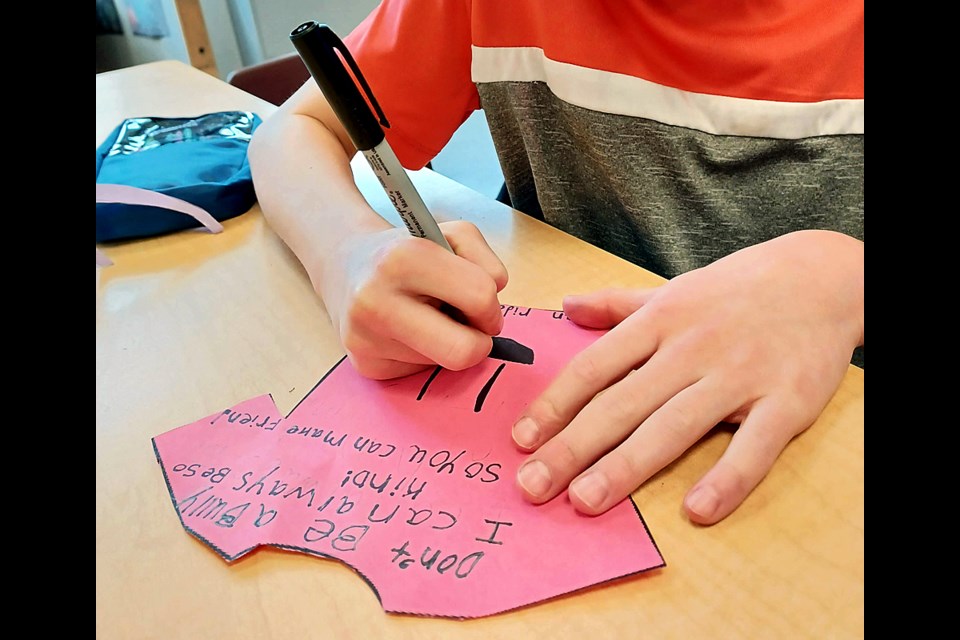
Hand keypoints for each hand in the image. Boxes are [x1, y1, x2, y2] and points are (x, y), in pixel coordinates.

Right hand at [319, 220, 507, 379]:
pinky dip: (425, 354)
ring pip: (443, 365)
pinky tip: (408, 332)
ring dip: (447, 344)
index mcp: (402, 258)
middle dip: (478, 342)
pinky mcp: (366, 366)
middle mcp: (375, 300)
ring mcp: (366, 339)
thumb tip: (490, 310)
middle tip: (468, 325)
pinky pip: (421, 373)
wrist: (345, 266)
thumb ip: (486, 262)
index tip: (480, 304)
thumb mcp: (451, 234)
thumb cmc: (408, 251)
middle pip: (463, 352)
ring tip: (426, 318)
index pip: (479, 297)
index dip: (491, 305)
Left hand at [512, 230, 863, 523]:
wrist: (824, 276)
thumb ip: (617, 304)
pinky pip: (754, 446)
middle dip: (571, 447)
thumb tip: (565, 307)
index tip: (520, 439)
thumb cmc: (737, 289)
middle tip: (532, 486)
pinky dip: (727, 479)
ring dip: (626, 466)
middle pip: (621, 403)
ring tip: (584, 500)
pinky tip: (696, 510)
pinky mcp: (788, 401)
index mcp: (660, 321)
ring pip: (673, 426)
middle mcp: (691, 348)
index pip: (594, 368)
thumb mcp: (672, 289)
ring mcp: (740, 376)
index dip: (554, 405)